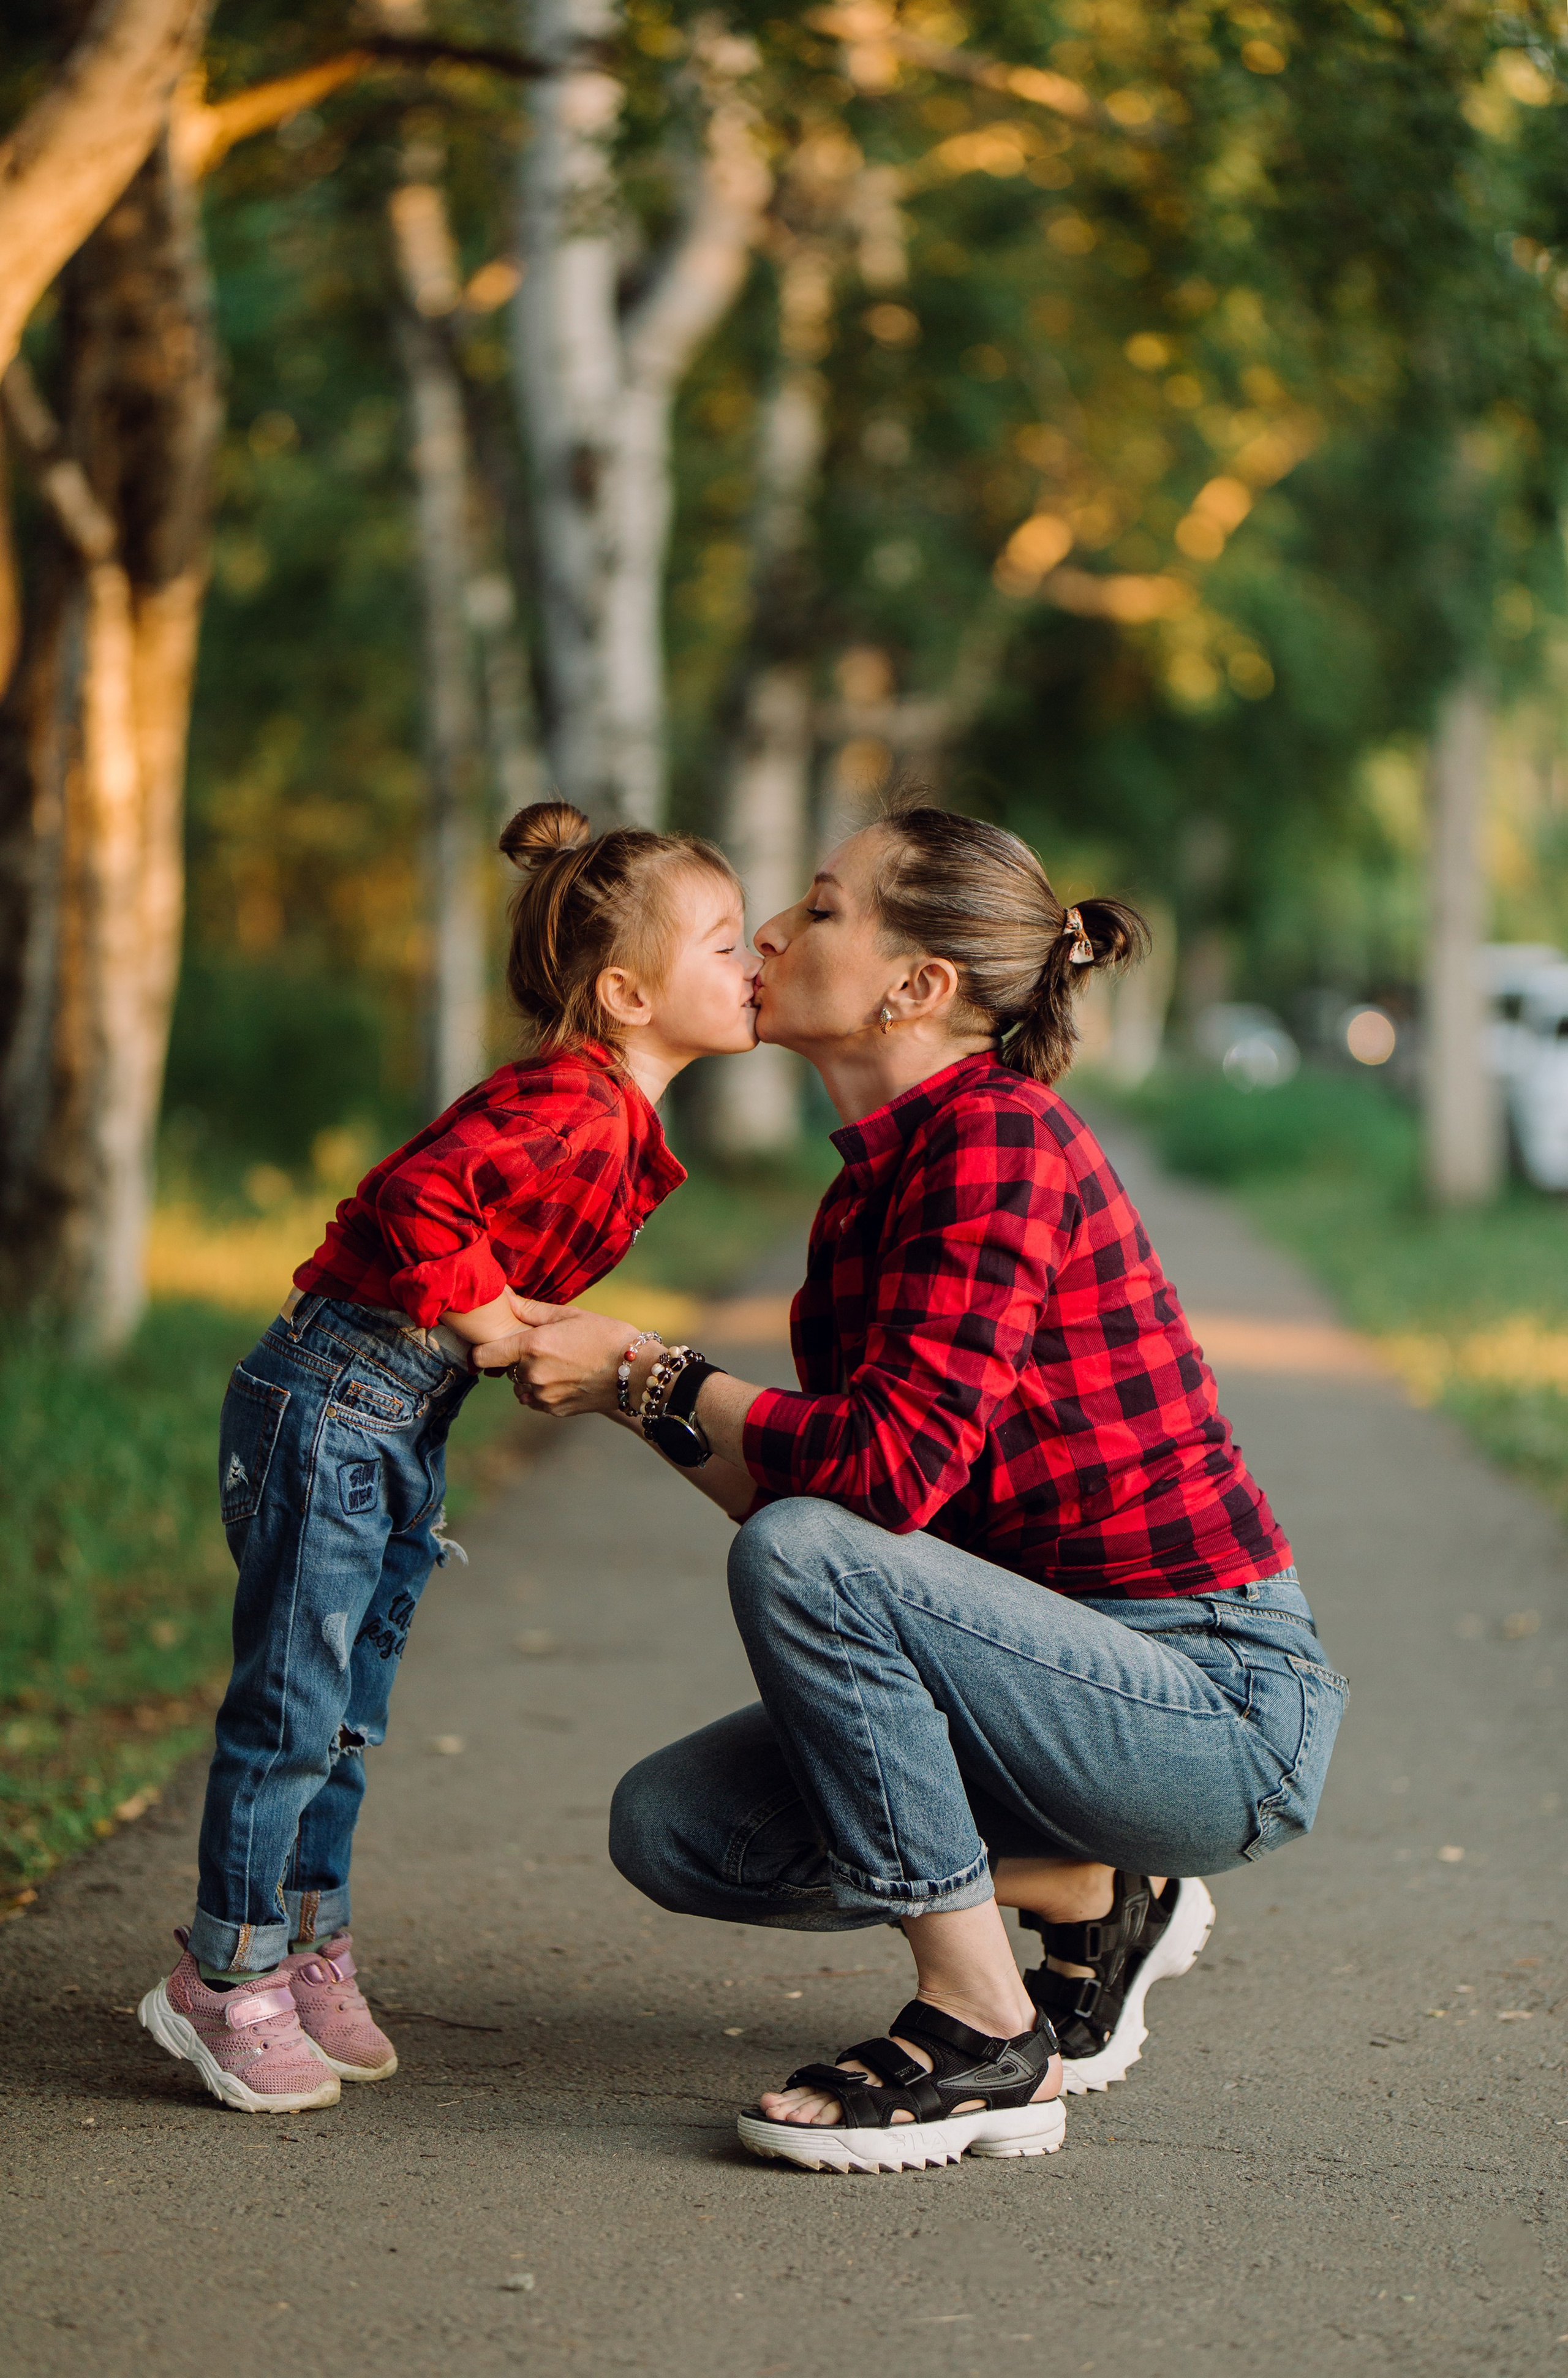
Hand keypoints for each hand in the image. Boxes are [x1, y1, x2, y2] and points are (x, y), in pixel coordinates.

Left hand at [474, 1305, 639, 1414]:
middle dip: (519, 1359)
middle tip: (547, 1348)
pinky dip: (544, 1391)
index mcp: (531, 1346)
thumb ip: (529, 1309)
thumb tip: (502, 1297)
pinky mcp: (554, 1410)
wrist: (637, 1371)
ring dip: (530, 1377)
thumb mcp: (569, 1314)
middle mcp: (532, 1374)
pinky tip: (567, 1377)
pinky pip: (536, 1400)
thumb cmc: (606, 1335)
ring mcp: (543, 1396)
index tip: (494, 1345)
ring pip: (520, 1386)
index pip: (482, 1356)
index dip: (484, 1349)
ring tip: (560, 1363)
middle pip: (505, 1369)